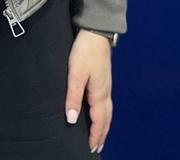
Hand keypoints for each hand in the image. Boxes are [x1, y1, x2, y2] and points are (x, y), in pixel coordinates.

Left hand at [65, 28, 112, 154]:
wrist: (96, 32)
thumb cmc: (85, 52)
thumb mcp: (76, 74)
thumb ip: (73, 96)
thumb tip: (72, 120)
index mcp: (99, 94)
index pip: (99, 120)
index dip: (95, 135)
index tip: (92, 148)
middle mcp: (105, 92)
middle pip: (106, 118)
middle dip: (102, 133)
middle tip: (97, 147)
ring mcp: (106, 84)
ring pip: (107, 110)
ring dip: (104, 124)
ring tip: (99, 134)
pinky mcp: (104, 78)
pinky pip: (106, 103)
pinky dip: (104, 113)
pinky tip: (98, 110)